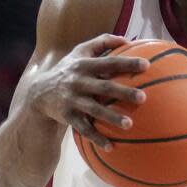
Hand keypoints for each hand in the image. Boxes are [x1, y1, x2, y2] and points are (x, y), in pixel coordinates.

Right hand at [29, 34, 148, 148]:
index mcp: (84, 65)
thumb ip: (102, 42)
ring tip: (130, 125)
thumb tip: (127, 39)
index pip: (109, 62)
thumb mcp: (80, 51)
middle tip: (143, 98)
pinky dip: (96, 138)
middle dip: (123, 92)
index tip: (146, 65)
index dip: (127, 63)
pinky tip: (111, 147)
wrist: (39, 92)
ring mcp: (72, 100)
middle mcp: (78, 82)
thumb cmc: (69, 69)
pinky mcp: (67, 116)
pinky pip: (83, 129)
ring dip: (111, 118)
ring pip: (94, 110)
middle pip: (104, 87)